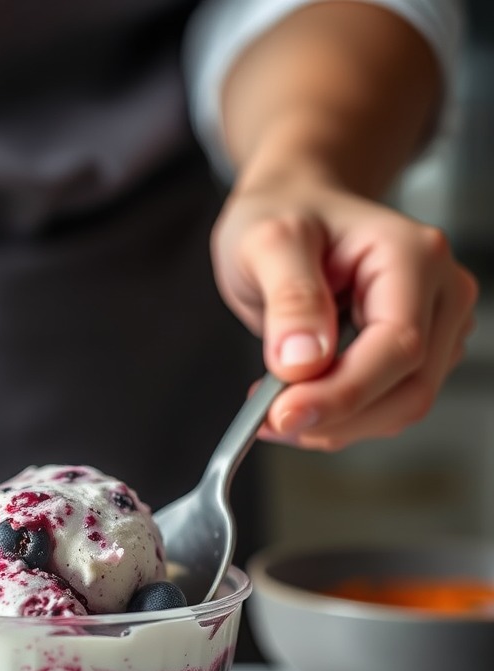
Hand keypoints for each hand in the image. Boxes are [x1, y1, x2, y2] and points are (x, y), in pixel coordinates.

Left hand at [211, 175, 477, 449]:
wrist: (292, 210)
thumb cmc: (283, 215)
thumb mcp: (267, 241)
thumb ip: (289, 297)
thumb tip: (300, 361)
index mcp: (413, 256)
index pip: (398, 347)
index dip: (343, 393)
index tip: (282, 414)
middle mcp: (438, 292)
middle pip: (409, 388)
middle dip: (335, 417)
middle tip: (267, 421)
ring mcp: (434, 327)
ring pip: (400, 408)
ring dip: (334, 425)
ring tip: (272, 408)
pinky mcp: (414, 355)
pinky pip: (384, 407)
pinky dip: (337, 419)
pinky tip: (296, 402)